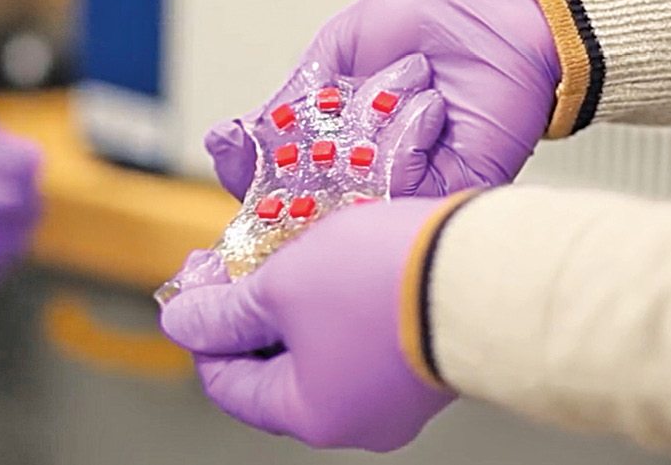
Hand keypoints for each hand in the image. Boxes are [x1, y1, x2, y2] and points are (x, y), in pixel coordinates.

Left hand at [161, 198, 452, 450]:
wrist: (486, 267)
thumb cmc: (389, 281)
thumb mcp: (282, 286)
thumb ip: (226, 310)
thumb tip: (184, 322)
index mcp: (313, 414)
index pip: (229, 384)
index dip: (203, 330)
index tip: (199, 283)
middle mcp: (358, 418)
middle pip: (278, 368)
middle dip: (253, 311)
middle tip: (243, 260)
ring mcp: (397, 394)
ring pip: (324, 351)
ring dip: (298, 305)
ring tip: (294, 252)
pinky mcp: (425, 362)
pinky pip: (364, 341)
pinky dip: (342, 308)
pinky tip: (341, 266)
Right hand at [207, 0, 558, 198]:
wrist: (504, 14)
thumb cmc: (433, 18)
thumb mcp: (340, 49)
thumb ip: (293, 98)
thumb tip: (237, 137)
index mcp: (337, 138)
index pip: (276, 177)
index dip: (248, 171)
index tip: (231, 145)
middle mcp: (366, 170)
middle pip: (303, 204)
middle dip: (299, 166)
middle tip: (325, 119)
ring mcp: (404, 185)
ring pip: (347, 196)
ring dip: (368, 128)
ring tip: (405, 82)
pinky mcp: (443, 191)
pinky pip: (398, 189)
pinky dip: (405, 138)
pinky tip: (429, 103)